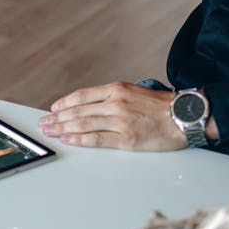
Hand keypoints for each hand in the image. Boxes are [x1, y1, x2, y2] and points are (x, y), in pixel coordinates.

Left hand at [36, 81, 187, 150]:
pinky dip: (79, 139)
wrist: (184, 116)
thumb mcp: (134, 92)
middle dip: (57, 117)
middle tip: (43, 123)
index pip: (82, 95)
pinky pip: (96, 138)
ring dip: (62, 128)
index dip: (64, 103)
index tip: (53, 109)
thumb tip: (92, 105)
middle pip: (78, 110)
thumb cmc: (162, 106)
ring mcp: (119, 121)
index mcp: (116, 89)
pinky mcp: (126, 138)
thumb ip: (113, 97)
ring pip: (83, 123)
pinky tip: (68, 139)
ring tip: (50, 131)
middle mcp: (115, 103)